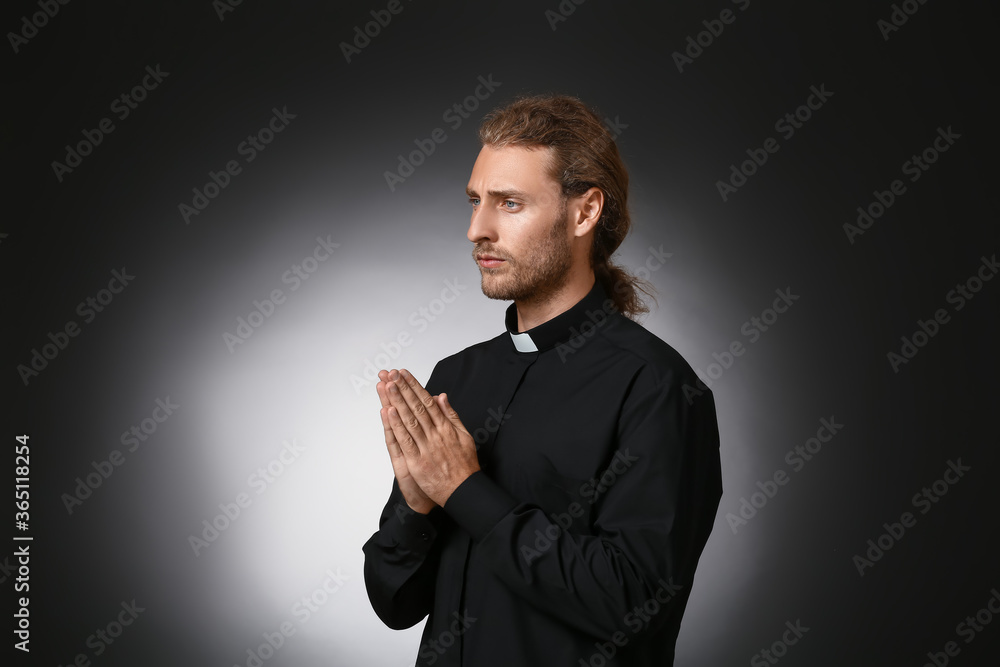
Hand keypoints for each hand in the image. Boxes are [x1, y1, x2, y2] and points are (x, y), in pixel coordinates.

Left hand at [383, 368, 479, 506]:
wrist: (464, 490)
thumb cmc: (464, 465)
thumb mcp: (464, 435)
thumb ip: (451, 415)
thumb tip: (441, 396)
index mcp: (446, 427)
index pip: (428, 401)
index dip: (415, 386)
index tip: (405, 374)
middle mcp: (436, 435)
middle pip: (417, 407)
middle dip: (404, 389)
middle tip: (393, 374)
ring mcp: (426, 448)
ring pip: (409, 420)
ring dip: (398, 402)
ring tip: (388, 386)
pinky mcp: (417, 462)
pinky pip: (405, 441)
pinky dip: (396, 426)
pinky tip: (389, 412)